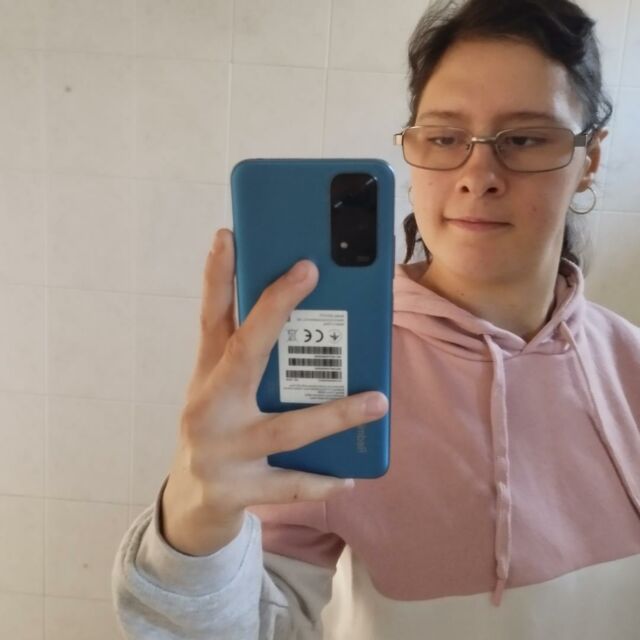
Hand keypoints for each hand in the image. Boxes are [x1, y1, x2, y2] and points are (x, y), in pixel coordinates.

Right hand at [161, 228, 387, 554]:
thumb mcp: (225, 390)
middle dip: (274, 309)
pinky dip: (319, 482)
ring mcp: (219, 450)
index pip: (210, 318)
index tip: (229, 235)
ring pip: (284, 428)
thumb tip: (312, 325)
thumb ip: (257, 359)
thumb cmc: (220, 428)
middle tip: (308, 270)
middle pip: (242, 353)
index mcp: (206, 375)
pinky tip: (349, 477)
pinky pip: (287, 486)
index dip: (217, 276)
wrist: (192, 501)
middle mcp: (207, 406)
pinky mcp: (234, 491)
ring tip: (378, 400)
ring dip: (334, 414)